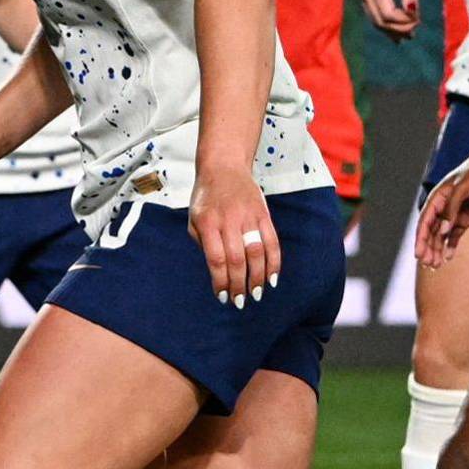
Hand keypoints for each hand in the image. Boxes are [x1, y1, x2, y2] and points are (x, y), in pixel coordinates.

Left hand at [188, 165, 278, 307]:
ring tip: (256, 294)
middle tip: (240, 301)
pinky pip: (272, 242)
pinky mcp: (263, 215)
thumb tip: (216, 270)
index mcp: (208, 223)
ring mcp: (249, 217)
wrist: (224, 167)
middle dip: (239, 284)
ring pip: (257, 253)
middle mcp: (229, 220)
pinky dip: (274, 262)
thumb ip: (202, 242)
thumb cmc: (206, 197)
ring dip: (258, 278)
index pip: (216, 259)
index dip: (221, 281)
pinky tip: (271, 279)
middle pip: (237, 260)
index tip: (222, 297)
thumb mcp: (194, 218)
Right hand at [358, 0, 421, 40]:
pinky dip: (387, 25)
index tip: (418, 20)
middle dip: (398, 29)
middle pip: (380, 20)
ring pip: (376, 21)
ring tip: (408, 36)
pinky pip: (375, 16)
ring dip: (392, 30)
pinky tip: (398, 32)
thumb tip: (413, 13)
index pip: (388, 13)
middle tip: (415, 32)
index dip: (403, 21)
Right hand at [416, 155, 468, 268]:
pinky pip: (454, 237)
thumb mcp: (462, 189)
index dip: (420, 239)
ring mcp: (452, 216)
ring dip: (437, 250)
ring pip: (441, 237)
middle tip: (428, 264)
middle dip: (428, 248)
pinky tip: (448, 258)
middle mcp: (441, 210)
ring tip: (435, 265)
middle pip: (431, 233)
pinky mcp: (463, 220)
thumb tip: (443, 231)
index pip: (424, 223)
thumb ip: (452, 209)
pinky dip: (450, 247)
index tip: (419, 254)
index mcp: (436, 200)